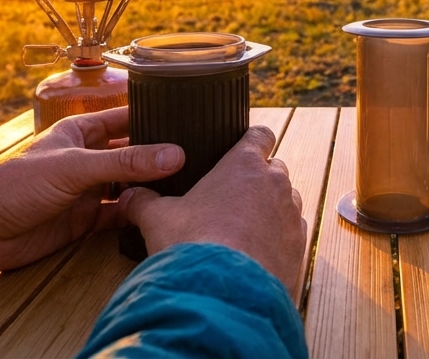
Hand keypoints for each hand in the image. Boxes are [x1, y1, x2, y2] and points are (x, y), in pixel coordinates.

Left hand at [0, 107, 183, 273]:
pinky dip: (138, 215)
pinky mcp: (86, 221)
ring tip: (191, 186)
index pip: (126, 118)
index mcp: (81, 132)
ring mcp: (88, 190)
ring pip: (130, 185)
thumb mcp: (75, 167)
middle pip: (133, 154)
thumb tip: (175, 154)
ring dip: (152, 188)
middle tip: (201, 158)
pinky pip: (120, 215)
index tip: (191, 119)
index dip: (154, 117)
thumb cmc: (16, 185)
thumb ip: (126, 161)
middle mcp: (88, 158)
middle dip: (160, 156)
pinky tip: (161, 215)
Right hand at [121, 126, 306, 294]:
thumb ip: (143, 202)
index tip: (241, 150)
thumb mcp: (158, 218)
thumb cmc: (193, 244)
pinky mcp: (299, 247)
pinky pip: (291, 233)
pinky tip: (254, 253)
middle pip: (274, 169)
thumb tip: (128, 197)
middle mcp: (276, 184)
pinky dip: (277, 239)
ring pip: (286, 201)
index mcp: (246, 164)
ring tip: (242, 230)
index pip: (261, 134)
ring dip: (270, 209)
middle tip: (231, 199)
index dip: (251, 141)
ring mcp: (291, 215)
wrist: (222, 294)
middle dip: (257, 180)